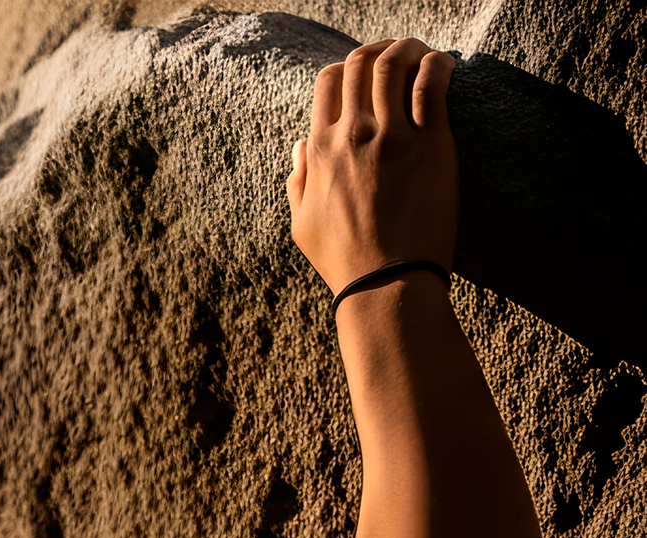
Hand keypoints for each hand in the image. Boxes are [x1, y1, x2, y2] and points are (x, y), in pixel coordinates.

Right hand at [288, 38, 457, 295]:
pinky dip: (437, 64)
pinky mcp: (429, 144)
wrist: (385, 284)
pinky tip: (443, 67)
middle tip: (396, 61)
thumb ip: (298, 180)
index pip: (327, 82)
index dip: (346, 71)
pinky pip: (432, 82)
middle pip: (360, 63)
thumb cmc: (343, 261)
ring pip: (395, 63)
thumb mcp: (302, 225)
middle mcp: (352, 136)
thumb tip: (300, 144)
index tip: (363, 80)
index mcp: (320, 151)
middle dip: (377, 53)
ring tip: (421, 56)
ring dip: (409, 49)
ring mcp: (391, 138)